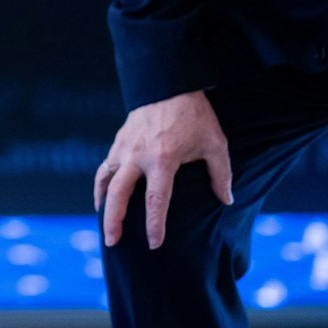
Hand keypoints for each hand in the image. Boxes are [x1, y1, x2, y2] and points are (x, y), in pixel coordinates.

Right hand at [94, 90, 233, 249]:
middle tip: (112, 242)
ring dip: (102, 206)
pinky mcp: (118, 141)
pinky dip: (102, 187)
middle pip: (118, 194)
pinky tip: (103, 199)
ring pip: (105, 181)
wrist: (171, 83)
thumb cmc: (196, 116)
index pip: (156, 200)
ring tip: (104, 226)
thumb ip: (221, 175)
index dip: (155, 224)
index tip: (154, 243)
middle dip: (113, 221)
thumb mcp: (215, 144)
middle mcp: (138, 155)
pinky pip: (105, 169)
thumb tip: (226, 200)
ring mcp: (124, 148)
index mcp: (163, 158)